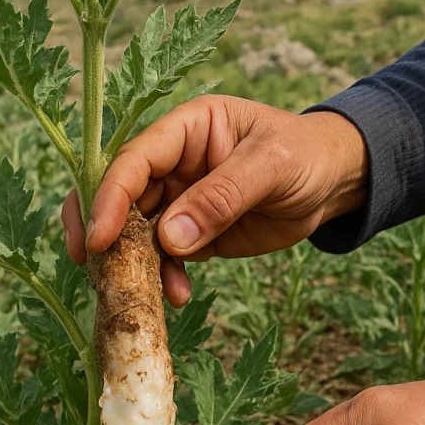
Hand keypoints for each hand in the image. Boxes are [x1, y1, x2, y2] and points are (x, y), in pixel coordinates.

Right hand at [62, 95, 367, 306]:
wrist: (332, 183)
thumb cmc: (305, 154)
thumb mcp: (271, 166)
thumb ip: (221, 197)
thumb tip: (168, 238)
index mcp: (185, 129)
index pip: (135, 160)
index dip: (110, 196)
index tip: (98, 238)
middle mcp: (173, 163)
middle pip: (120, 196)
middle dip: (103, 233)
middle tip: (93, 268)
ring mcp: (179, 199)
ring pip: (136, 232)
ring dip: (135, 264)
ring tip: (145, 294)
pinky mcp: (191, 232)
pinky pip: (164, 257)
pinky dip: (164, 278)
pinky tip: (178, 294)